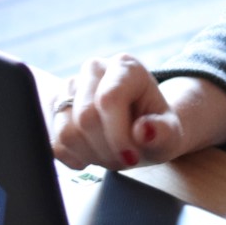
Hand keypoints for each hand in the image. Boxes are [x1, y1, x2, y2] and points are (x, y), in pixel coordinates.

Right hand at [50, 55, 225, 169]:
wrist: (140, 129)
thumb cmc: (156, 129)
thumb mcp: (171, 135)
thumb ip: (163, 133)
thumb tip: (144, 131)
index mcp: (126, 66)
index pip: (110, 100)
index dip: (118, 135)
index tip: (132, 158)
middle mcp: (94, 69)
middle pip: (86, 119)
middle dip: (107, 149)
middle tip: (125, 157)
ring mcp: (70, 86)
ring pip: (66, 132)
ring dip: (91, 155)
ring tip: (111, 154)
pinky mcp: (54, 107)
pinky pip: (55, 143)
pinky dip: (75, 158)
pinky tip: (94, 153)